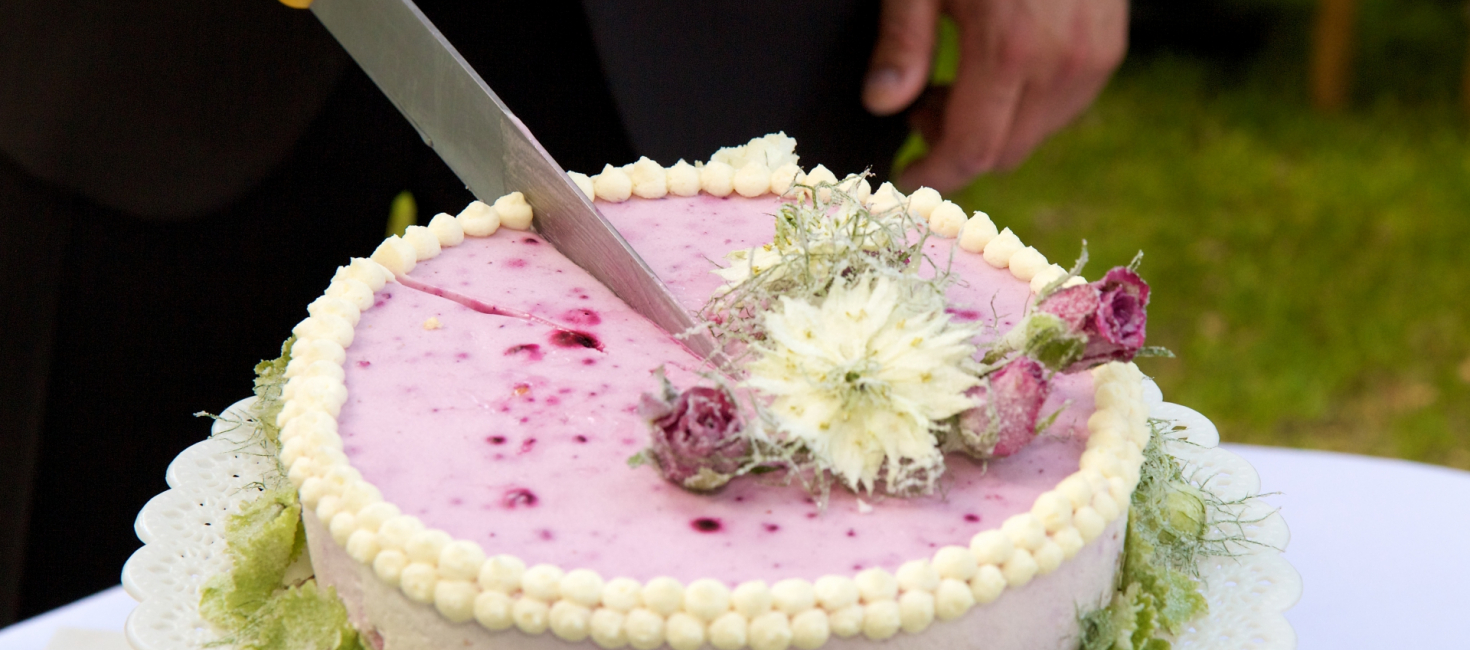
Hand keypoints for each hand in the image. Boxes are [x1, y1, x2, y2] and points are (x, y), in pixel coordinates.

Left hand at [864, 0, 1127, 192]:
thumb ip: (904, 42)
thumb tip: (883, 103)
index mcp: (1010, 50)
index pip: (972, 151)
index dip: (933, 175)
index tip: (903, 177)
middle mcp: (1062, 63)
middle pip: (1005, 154)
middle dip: (956, 145)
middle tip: (921, 105)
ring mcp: (1094, 58)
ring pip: (1036, 134)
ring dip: (992, 126)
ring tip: (957, 78)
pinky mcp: (1110, 47)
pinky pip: (1063, 105)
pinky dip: (1025, 103)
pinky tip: (999, 65)